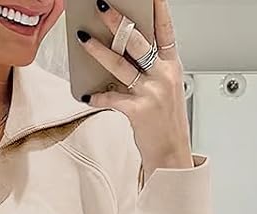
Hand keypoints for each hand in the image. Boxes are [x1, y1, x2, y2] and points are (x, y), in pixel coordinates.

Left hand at [77, 0, 193, 173]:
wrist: (171, 156)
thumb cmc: (166, 123)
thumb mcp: (166, 89)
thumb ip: (150, 69)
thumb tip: (123, 52)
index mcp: (172, 66)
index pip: (165, 30)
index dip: (158, 9)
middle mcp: (163, 75)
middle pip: (137, 40)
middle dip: (117, 21)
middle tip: (102, 6)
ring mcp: (152, 92)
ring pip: (120, 64)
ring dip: (98, 50)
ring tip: (84, 38)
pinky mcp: (138, 111)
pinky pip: (112, 99)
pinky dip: (97, 97)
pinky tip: (87, 95)